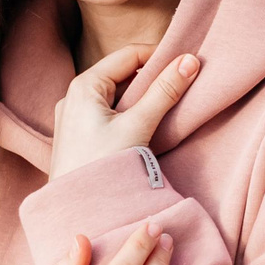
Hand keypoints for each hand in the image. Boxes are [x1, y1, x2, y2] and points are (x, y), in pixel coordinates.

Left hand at [48, 46, 198, 180]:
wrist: (76, 209)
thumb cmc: (102, 167)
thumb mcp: (137, 126)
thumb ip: (164, 92)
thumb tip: (190, 61)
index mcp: (84, 86)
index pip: (128, 55)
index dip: (159, 55)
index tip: (186, 62)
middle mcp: (74, 97)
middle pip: (122, 74)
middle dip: (152, 77)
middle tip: (182, 82)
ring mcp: (75, 117)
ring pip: (116, 96)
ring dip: (142, 97)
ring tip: (169, 104)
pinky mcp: (80, 136)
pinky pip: (108, 114)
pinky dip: (130, 114)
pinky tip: (147, 125)